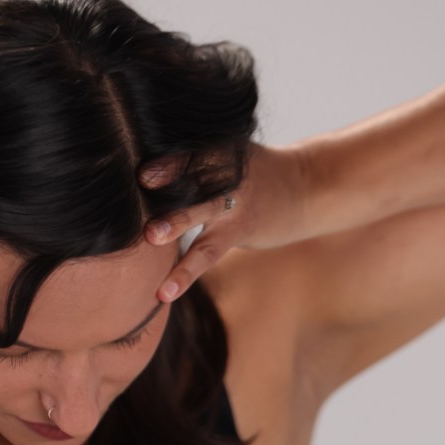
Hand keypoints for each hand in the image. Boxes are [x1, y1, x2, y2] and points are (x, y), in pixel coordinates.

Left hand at [138, 141, 298, 301]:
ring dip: (176, 222)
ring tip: (151, 236)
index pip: (193, 154)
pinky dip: (185, 273)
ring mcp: (233, 203)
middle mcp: (226, 175)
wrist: (305, 188)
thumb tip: (139, 171)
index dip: (170, 161)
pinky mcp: (239, 230)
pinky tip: (164, 292)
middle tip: (141, 185)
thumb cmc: (252, 172)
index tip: (144, 170)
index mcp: (219, 152)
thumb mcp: (230, 154)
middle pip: (196, 177)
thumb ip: (194, 159)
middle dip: (171, 181)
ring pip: (201, 212)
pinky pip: (208, 253)